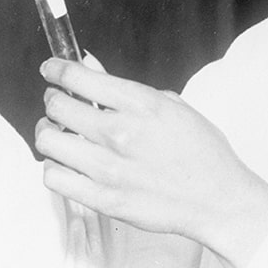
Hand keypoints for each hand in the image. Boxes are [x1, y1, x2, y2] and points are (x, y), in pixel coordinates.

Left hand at [34, 58, 267, 267]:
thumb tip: (89, 67)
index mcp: (141, 104)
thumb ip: (125, 89)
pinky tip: (67, 164)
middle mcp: (121, 133)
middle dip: (54, 100)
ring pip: (48, 141)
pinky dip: (54, 167)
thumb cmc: (202, 152)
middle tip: (60, 104)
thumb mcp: (172, 107)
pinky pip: (54, 178)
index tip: (51, 69)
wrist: (218, 200)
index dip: (57, 68)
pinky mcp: (104, 200)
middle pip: (58, 106)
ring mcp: (110, 169)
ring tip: (59, 134)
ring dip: (49, 133)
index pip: (78, 77)